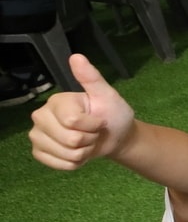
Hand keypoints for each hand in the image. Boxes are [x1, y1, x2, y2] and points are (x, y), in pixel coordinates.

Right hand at [30, 54, 134, 169]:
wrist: (114, 137)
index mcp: (57, 101)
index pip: (73, 122)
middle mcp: (41, 117)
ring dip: (84, 152)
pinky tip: (79, 153)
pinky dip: (75, 163)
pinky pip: (60, 165)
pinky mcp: (39, 152)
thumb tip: (76, 56)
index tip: (98, 120)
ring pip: (67, 154)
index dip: (93, 125)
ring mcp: (37, 136)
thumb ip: (92, 78)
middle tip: (93, 132)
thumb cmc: (112, 114)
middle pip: (70, 140)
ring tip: (87, 142)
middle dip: (89, 139)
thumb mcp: (107, 95)